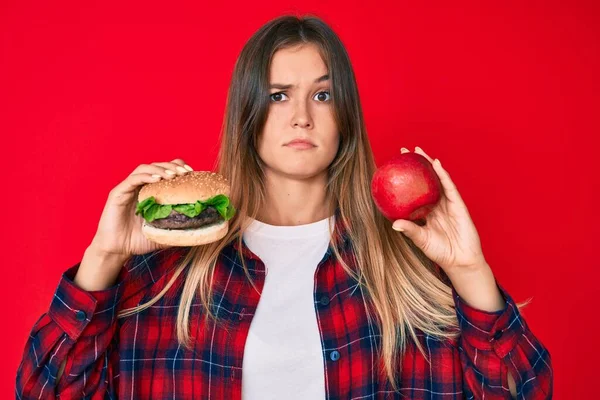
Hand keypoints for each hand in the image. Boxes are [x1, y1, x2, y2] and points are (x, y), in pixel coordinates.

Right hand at [91, 159, 193, 258]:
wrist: (117, 250)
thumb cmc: (138, 241)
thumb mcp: (164, 233)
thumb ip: (178, 229)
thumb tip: (199, 229)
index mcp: (151, 192)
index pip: (166, 171)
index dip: (179, 168)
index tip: (192, 173)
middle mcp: (140, 186)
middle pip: (157, 166)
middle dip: (173, 167)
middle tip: (185, 173)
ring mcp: (128, 188)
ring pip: (145, 168)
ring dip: (160, 169)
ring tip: (173, 175)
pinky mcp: (118, 193)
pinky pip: (132, 179)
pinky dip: (145, 176)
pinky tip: (156, 179)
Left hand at [391, 147, 487, 277]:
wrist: (461, 261)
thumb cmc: (440, 251)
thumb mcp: (421, 239)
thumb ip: (410, 230)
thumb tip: (394, 224)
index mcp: (426, 211)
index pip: (414, 191)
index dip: (406, 179)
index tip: (394, 167)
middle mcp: (436, 204)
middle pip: (425, 180)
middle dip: (416, 165)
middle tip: (404, 151)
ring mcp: (448, 203)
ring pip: (437, 179)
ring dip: (428, 164)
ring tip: (418, 151)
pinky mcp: (458, 204)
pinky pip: (449, 187)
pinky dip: (443, 175)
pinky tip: (436, 164)